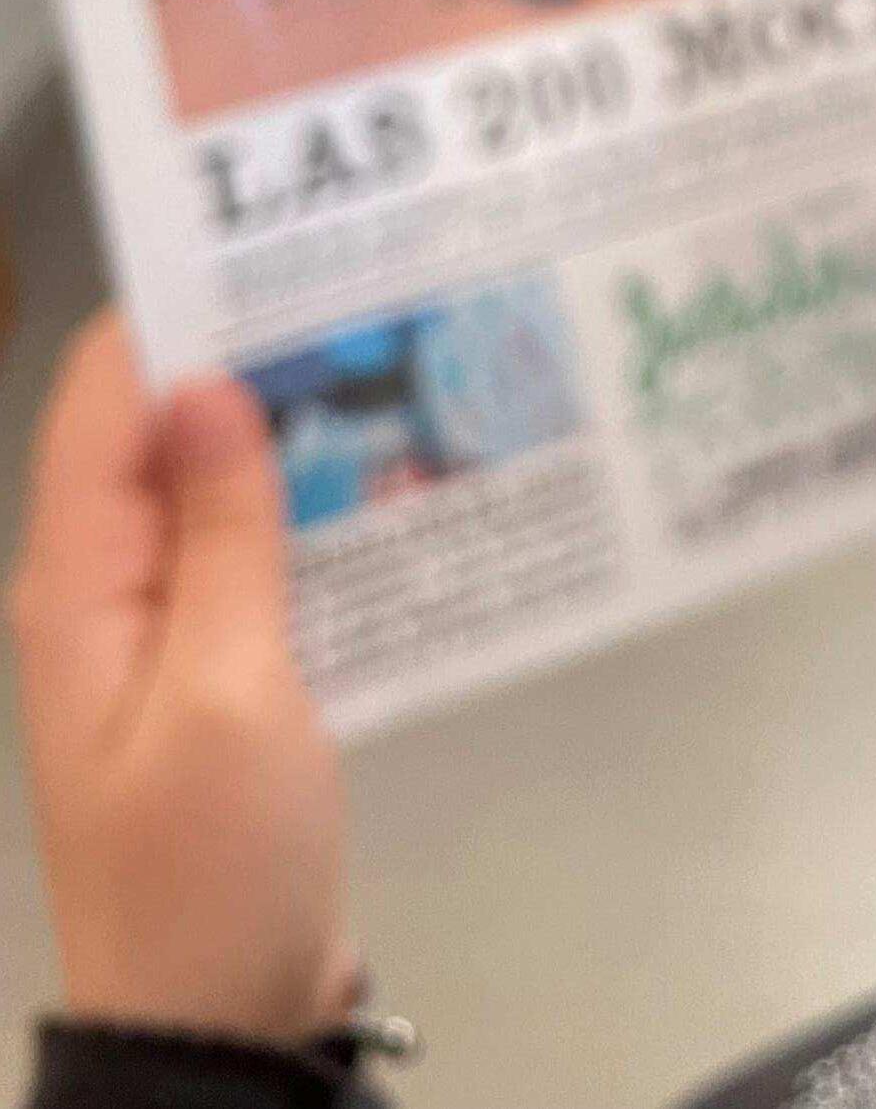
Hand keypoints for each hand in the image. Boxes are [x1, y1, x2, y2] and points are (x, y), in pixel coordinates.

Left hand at [7, 313, 355, 1042]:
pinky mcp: (225, 668)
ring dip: (302, 430)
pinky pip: (260, 556)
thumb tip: (207, 382)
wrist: (221, 1023)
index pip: (109, 396)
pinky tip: (407, 481)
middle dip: (261, 353)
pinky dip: (320, 511)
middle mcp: (109, 585)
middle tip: (383, 282)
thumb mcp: (228, 690)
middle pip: (168, 429)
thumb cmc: (209, 861)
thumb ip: (223, 533)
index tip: (288, 234)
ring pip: (224, 486)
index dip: (186, 304)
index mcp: (80, 581)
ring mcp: (167, 629)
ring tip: (414, 353)